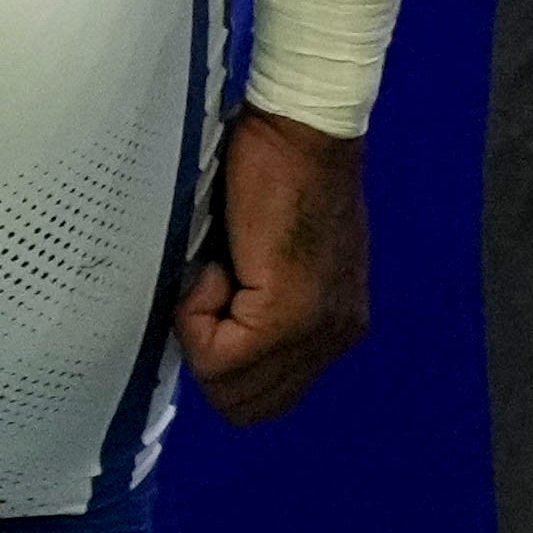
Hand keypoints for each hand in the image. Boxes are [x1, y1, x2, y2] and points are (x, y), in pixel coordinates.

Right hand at [175, 107, 371, 424]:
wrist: (300, 127)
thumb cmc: (277, 169)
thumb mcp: (270, 257)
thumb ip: (254, 306)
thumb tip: (212, 338)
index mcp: (335, 326)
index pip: (265, 394)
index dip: (223, 351)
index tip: (225, 284)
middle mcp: (335, 340)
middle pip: (248, 405)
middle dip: (212, 353)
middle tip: (217, 285)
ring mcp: (317, 332)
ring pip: (230, 389)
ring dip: (204, 334)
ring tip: (220, 271)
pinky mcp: (289, 316)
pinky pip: (218, 357)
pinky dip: (197, 316)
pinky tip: (218, 263)